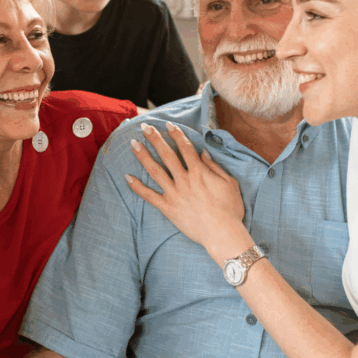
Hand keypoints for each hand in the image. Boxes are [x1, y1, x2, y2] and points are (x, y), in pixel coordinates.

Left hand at [125, 122, 250, 260]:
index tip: (168, 125)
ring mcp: (174, 193)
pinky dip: (138, 187)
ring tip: (133, 145)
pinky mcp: (168, 208)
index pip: (185, 147)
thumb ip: (214, 166)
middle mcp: (184, 179)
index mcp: (199, 171)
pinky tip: (128, 178)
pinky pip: (149, 196)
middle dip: (155, 138)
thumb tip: (203, 152)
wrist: (222, 233)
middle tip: (144, 127)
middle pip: (166, 154)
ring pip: (155, 171)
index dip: (176, 134)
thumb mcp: (229, 183)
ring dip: (143, 156)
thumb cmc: (230, 209)